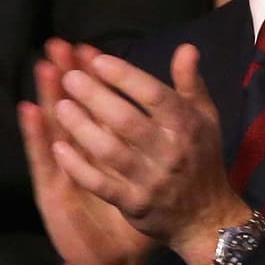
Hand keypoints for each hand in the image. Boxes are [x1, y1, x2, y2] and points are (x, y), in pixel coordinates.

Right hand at [20, 39, 150, 264]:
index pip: (95, 103)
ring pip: (53, 125)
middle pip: (69, 106)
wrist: (115, 260)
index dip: (92, 76)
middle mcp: (78, 154)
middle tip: (58, 44)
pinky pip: (45, 160)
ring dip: (48, 95)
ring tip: (45, 65)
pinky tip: (30, 112)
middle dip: (67, 75)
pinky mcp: (53, 191)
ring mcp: (63, 171)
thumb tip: (173, 103)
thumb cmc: (135, 210)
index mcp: (103, 145)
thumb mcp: (154, 170)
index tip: (89, 46)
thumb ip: (161, 138)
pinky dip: (36, 135)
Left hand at [46, 43, 250, 264]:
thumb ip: (190, 84)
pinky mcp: (133, 204)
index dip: (125, 76)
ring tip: (59, 106)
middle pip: (126, 120)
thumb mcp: (205, 119)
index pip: (154, 95)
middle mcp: (170, 152)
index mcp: (187, 126)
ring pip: (109, 151)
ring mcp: (150, 180)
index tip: (98, 60)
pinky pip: (100, 184)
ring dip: (81, 127)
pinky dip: (78, 166)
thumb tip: (186, 47)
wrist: (206, 217)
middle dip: (95, 96)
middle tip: (68, 77)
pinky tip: (58, 149)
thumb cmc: (202, 159)